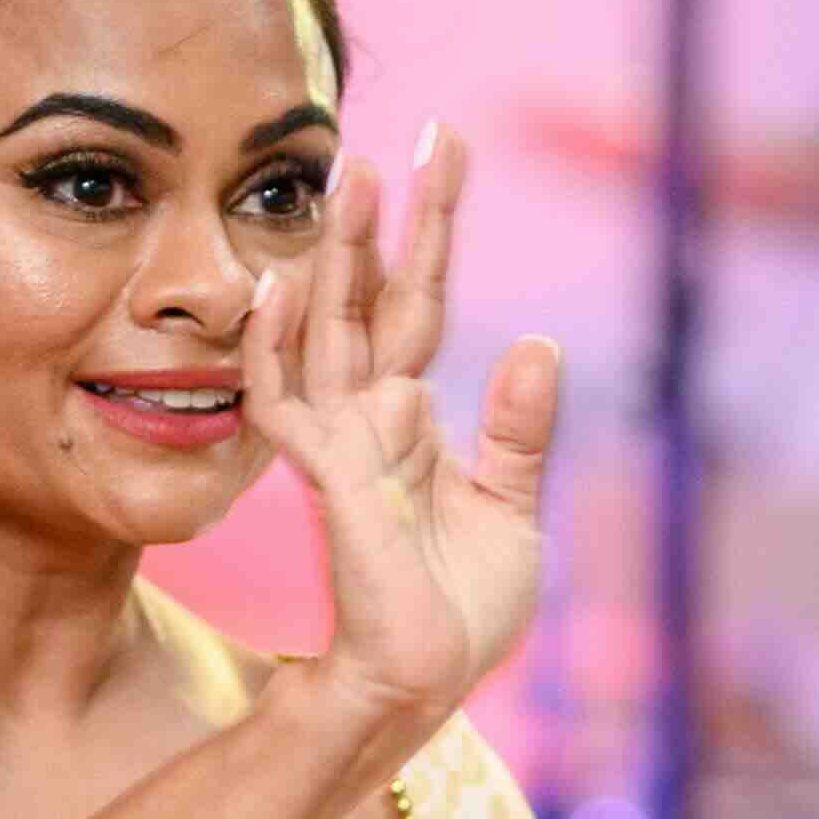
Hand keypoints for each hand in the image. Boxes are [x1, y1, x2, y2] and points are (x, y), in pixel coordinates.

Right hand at [244, 130, 558, 755]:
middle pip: (369, 298)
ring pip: (326, 330)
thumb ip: (520, 428)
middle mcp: (368, 417)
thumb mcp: (512, 506)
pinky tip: (278, 287)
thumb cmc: (459, 606)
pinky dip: (278, 347)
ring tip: (345, 177)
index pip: (418, 303)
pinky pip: (288, 402)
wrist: (425, 682)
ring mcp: (341, 445)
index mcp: (411, 416)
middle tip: (387, 137)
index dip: (429, 229)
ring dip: (333, 256)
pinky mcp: (328, 482)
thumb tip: (540, 339)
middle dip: (379, 220)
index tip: (444, 148)